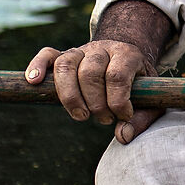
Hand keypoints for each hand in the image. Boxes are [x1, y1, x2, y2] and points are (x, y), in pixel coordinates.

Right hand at [25, 0, 173, 143]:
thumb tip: (123, 136)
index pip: (116, 75)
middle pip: (90, 73)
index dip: (117, 101)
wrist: (127, 58)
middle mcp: (102, 48)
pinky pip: (47, 54)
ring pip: (66, 65)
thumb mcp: (151, 98)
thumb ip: (141, 118)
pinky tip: (33, 81)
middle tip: (104, 120)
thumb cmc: (139, 84)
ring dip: (70, 96)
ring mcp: (81, 50)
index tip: (123, 116)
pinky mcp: (63, 54)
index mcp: (127, 54)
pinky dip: (38, 65)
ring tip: (81, 116)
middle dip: (96, 103)